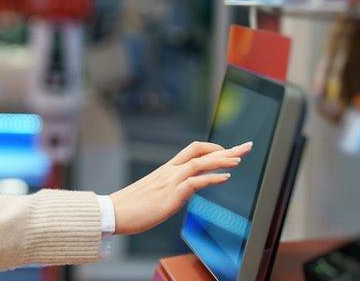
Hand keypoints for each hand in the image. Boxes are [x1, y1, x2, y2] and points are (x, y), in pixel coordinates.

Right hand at [109, 140, 251, 234]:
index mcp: (166, 170)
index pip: (193, 150)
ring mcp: (170, 182)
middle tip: (246, 147)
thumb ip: (169, 188)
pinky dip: (212, 178)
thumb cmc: (131, 206)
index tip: (229, 151)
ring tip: (240, 160)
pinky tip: (225, 178)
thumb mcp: (153, 192)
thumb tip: (182, 192)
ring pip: (200, 163)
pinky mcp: (171, 195)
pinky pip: (195, 182)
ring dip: (222, 160)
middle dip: (227, 149)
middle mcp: (170, 171)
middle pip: (201, 152)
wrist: (113, 212)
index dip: (213, 149)